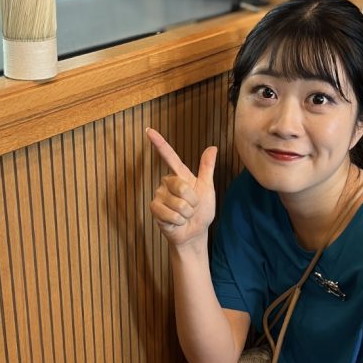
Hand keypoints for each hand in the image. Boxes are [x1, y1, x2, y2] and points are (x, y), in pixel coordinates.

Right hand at [146, 127, 216, 247]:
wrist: (194, 232)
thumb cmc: (201, 211)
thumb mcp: (207, 188)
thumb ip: (207, 168)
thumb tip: (213, 147)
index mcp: (180, 175)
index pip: (169, 156)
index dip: (159, 143)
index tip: (149, 130)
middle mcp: (167, 182)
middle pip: (182, 187)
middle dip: (192, 201)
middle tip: (191, 207)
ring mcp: (159, 195)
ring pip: (178, 203)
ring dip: (186, 214)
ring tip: (184, 215)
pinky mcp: (154, 208)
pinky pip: (170, 213)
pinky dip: (178, 220)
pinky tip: (177, 222)